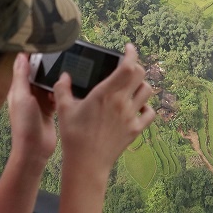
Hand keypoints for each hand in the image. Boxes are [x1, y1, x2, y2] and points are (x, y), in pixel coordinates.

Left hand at [8, 53, 56, 166]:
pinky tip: (66, 88)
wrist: (35, 150)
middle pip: (38, 73)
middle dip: (46, 64)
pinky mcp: (50, 108)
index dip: (30, 55)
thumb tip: (21, 55)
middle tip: (58, 52)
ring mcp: (39, 101)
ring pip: (48, 82)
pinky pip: (57, 94)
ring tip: (65, 69)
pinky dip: (61, 90)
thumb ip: (21, 77)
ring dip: (55, 78)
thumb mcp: (21, 97)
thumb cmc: (24, 125)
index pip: (23, 66)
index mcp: (18, 89)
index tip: (41, 43)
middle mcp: (28, 93)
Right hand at [54, 44, 154, 183]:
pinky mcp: (136, 130)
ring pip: (147, 92)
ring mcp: (131, 116)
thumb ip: (63, 89)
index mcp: (105, 94)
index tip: (129, 48)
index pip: (128, 67)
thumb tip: (64, 76)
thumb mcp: (64, 109)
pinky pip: (150, 113)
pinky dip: (147, 107)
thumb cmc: (74, 136)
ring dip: (142, 85)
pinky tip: (138, 107)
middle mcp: (122, 102)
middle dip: (136, 67)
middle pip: (141, 75)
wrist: (86, 163)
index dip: (132, 54)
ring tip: (132, 86)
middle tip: (128, 67)